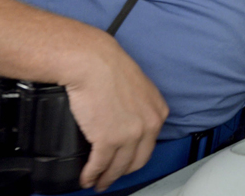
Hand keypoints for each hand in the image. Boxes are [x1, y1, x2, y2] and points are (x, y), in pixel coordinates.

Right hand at [64, 40, 168, 191]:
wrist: (92, 62)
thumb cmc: (109, 67)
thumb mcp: (138, 87)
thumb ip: (139, 107)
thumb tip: (128, 121)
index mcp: (158, 112)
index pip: (149, 145)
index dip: (135, 158)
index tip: (126, 163)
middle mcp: (148, 125)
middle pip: (136, 161)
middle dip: (122, 173)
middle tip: (111, 177)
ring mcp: (129, 135)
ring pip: (118, 168)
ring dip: (105, 179)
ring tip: (96, 183)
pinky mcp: (107, 139)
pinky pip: (99, 165)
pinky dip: (91, 175)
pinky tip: (87, 178)